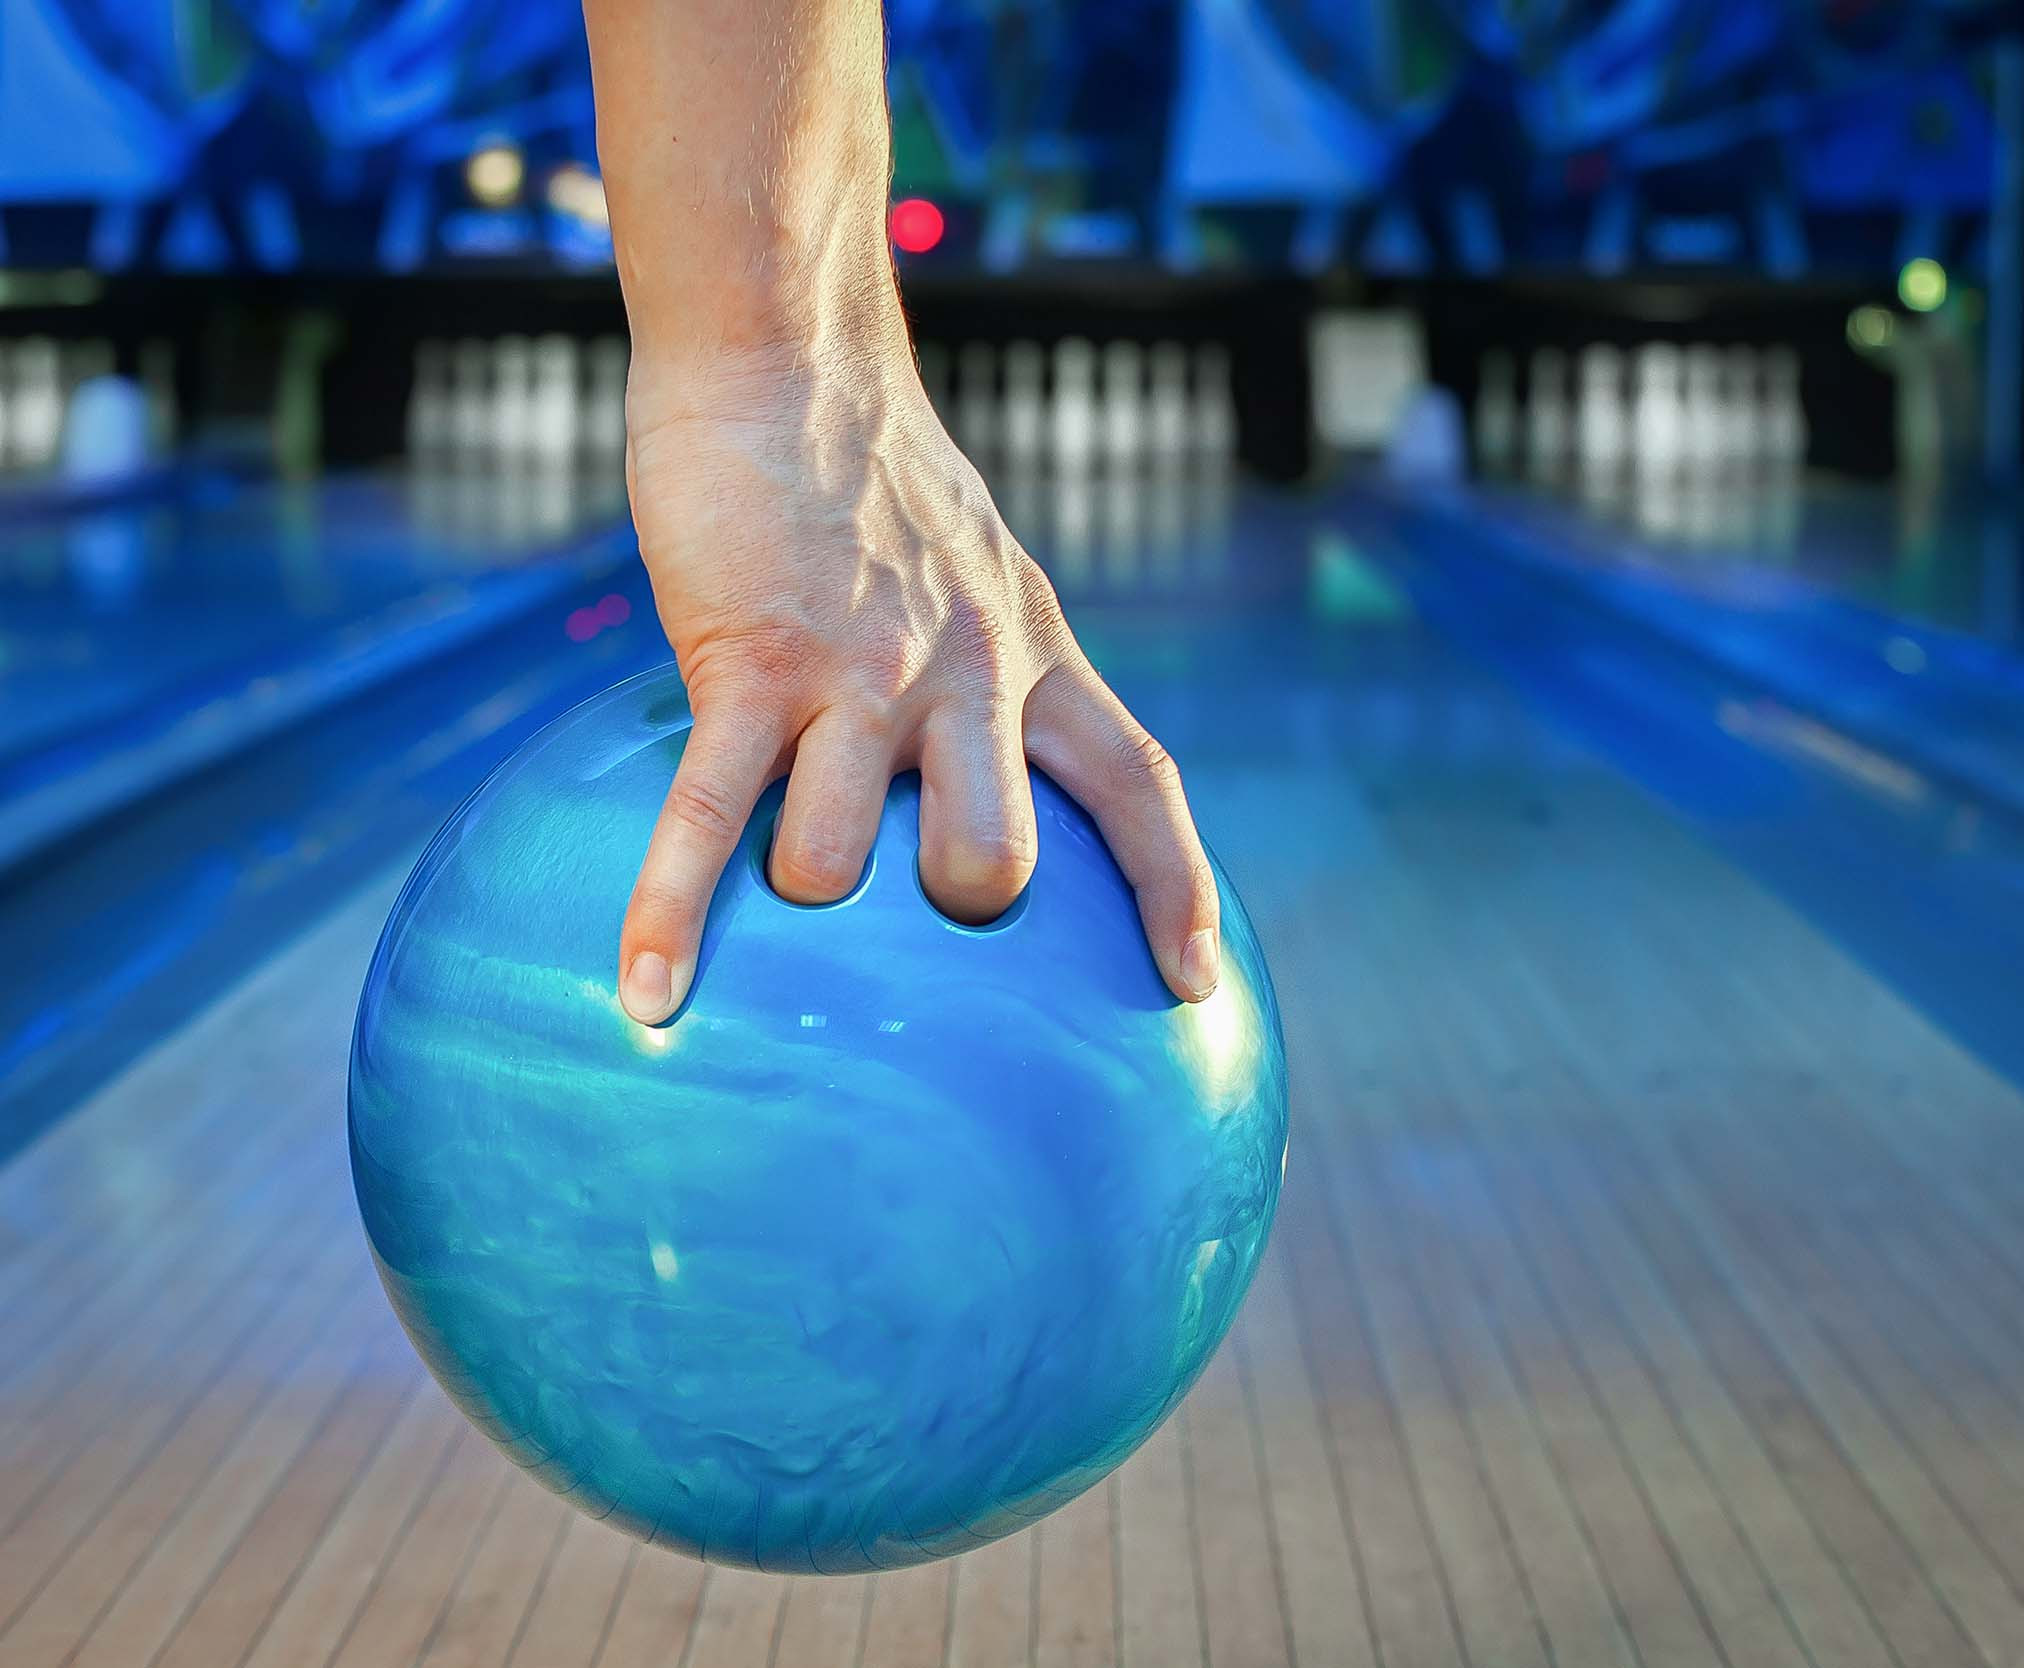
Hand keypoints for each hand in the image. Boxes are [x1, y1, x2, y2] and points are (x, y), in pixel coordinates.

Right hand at [612, 350, 1219, 1023]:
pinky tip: (648, 995)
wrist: (786, 351)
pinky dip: (670, 913)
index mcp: (1032, 653)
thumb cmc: (868, 471)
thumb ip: (989, 665)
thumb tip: (973, 766)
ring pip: (845, 855)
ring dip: (806, 890)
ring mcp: (858, 674)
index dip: (1174, 888)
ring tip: (772, 887)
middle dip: (962, 906)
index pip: (1137, 783)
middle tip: (918, 908)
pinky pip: (710, 817)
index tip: (1194, 983)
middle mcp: (964, 673)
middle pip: (997, 853)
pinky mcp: (751, 663)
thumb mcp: (976, 569)